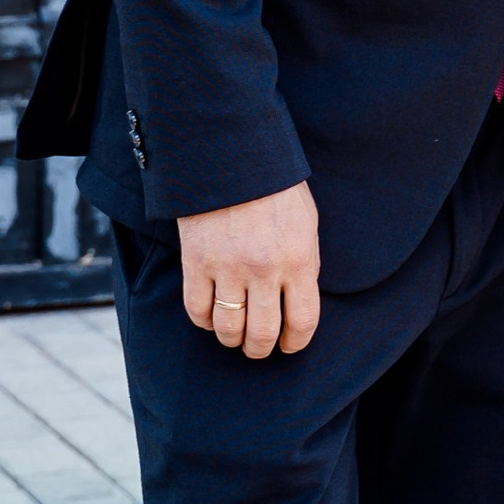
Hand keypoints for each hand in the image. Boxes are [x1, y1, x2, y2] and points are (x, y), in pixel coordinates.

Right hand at [178, 182, 320, 360]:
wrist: (232, 155)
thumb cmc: (274, 187)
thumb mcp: (306, 223)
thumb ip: (305, 264)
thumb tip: (298, 300)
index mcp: (299, 260)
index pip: (302, 322)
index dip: (295, 342)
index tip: (288, 345)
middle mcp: (264, 270)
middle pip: (262, 334)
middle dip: (260, 348)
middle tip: (257, 347)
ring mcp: (228, 268)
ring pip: (228, 329)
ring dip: (231, 339)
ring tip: (234, 335)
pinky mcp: (197, 262)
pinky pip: (197, 311)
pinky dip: (204, 321)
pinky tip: (211, 316)